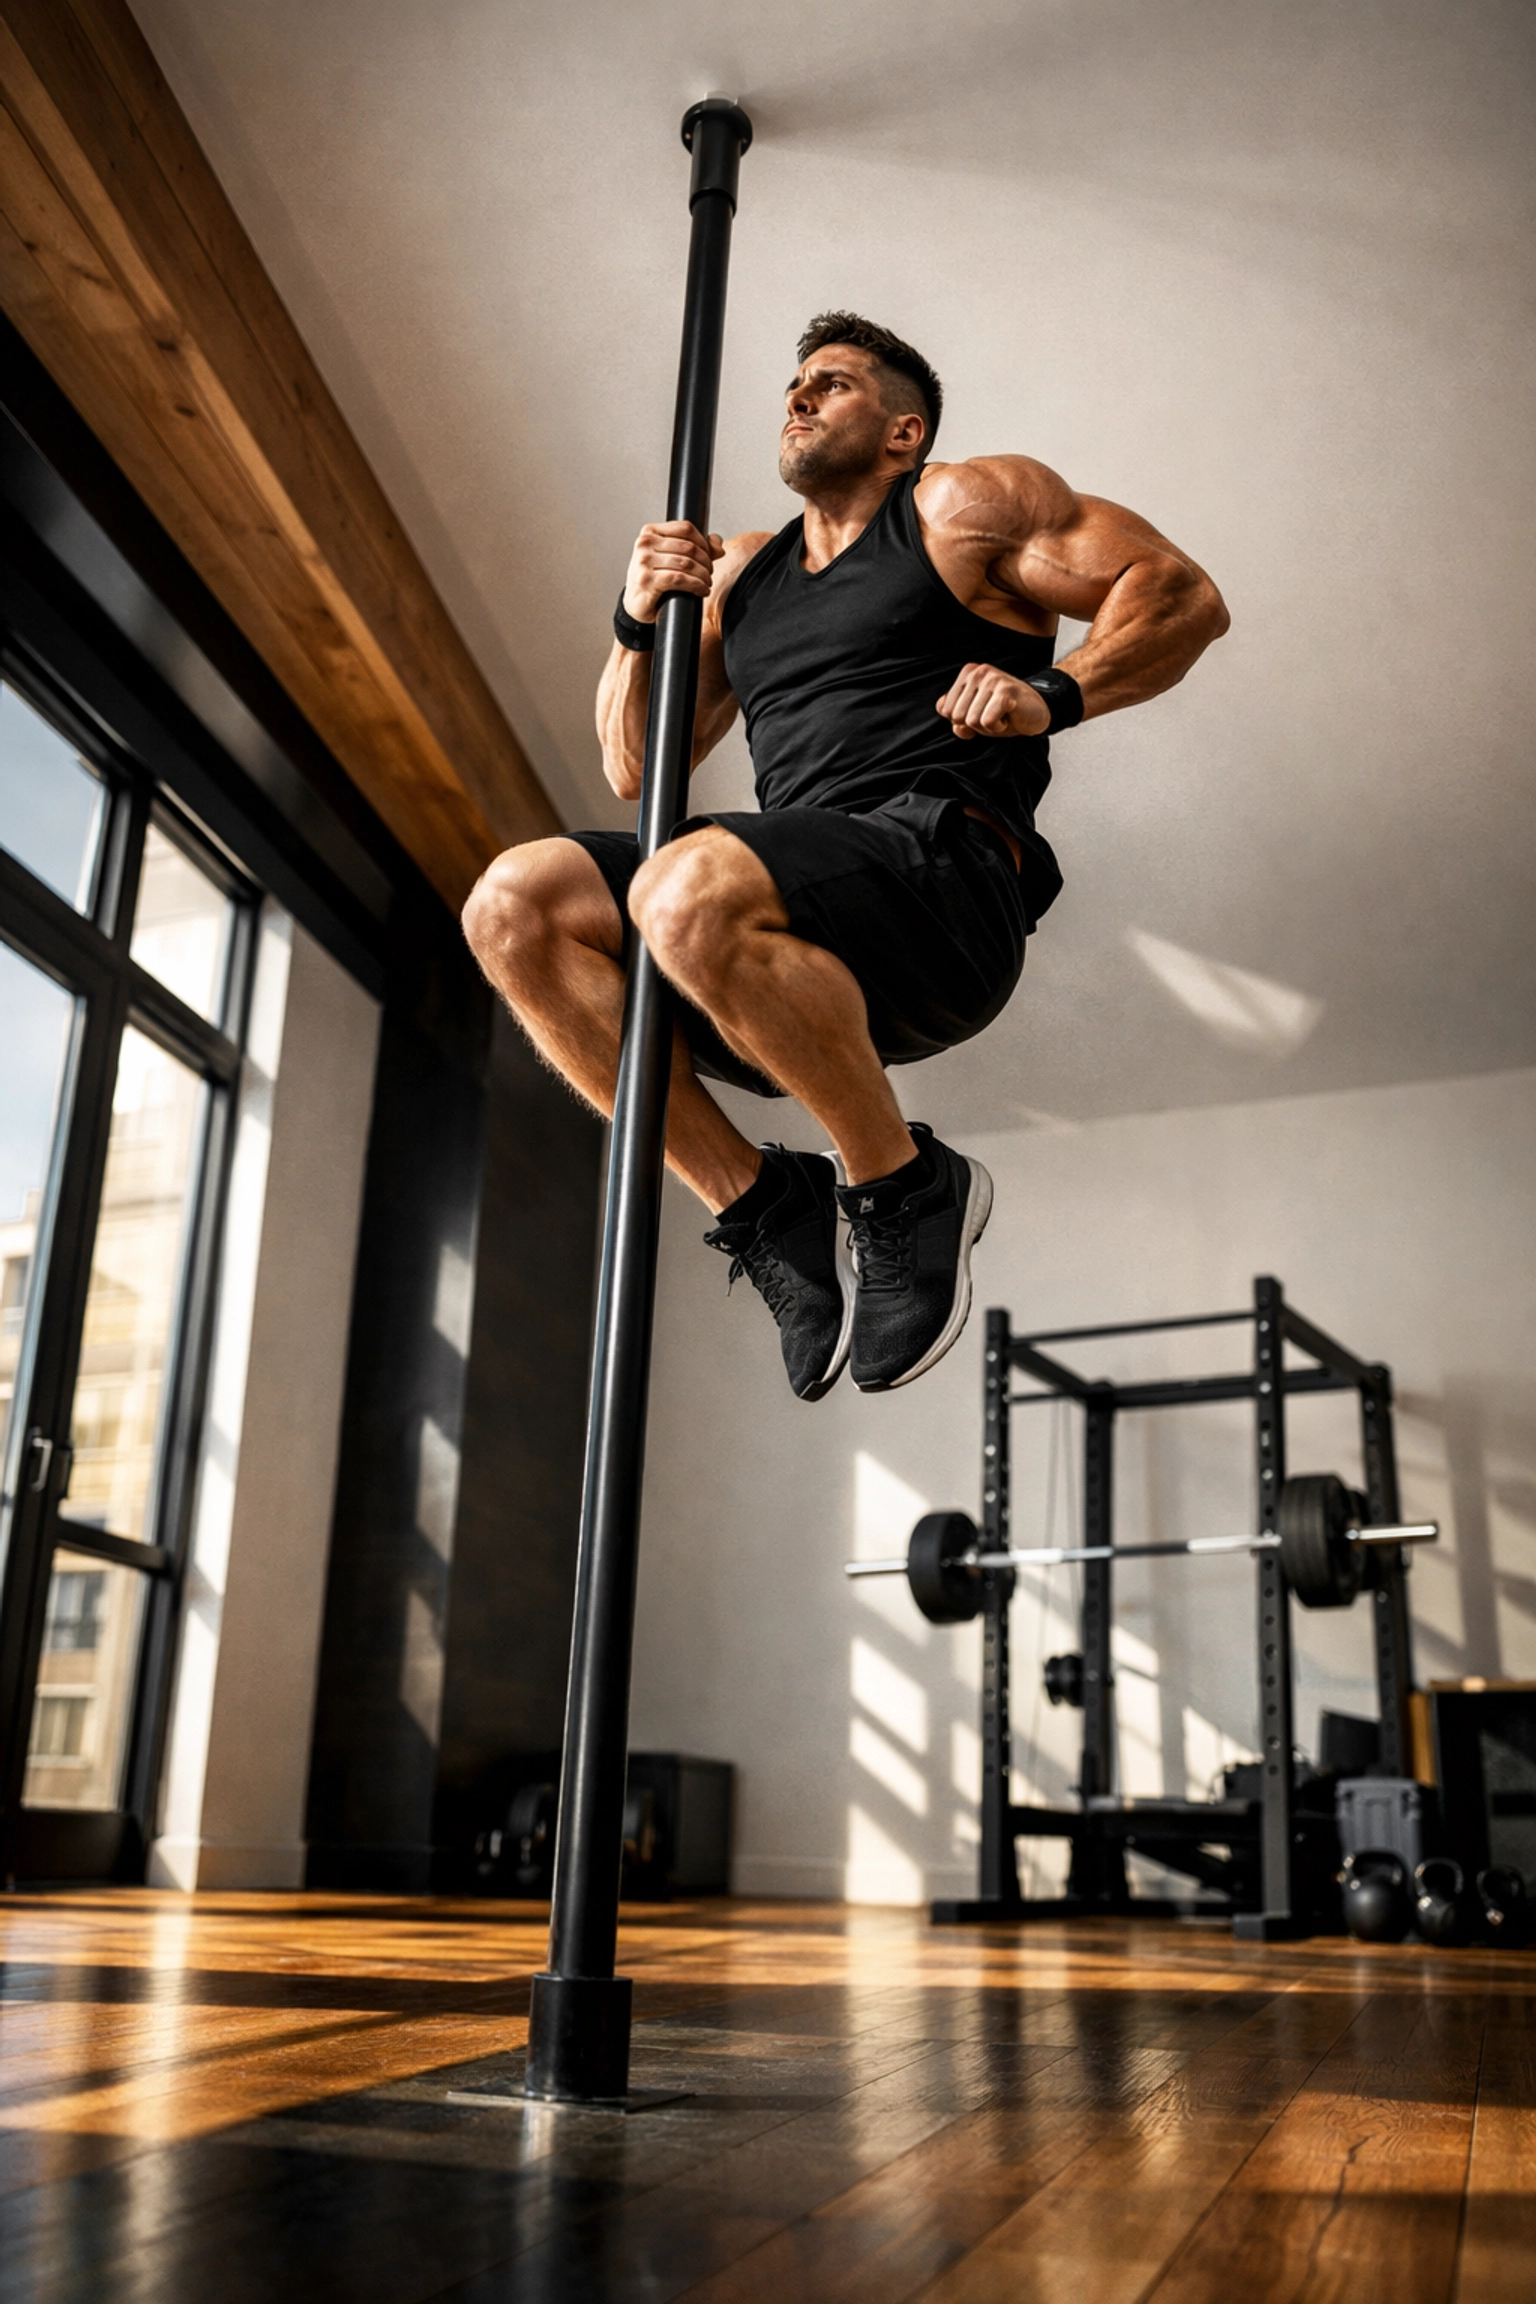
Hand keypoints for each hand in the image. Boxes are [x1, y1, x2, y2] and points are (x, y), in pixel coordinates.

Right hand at [623, 521, 724, 622]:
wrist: (636, 603)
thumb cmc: (652, 578)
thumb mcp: (671, 557)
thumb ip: (695, 546)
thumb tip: (717, 542)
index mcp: (650, 532)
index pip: (686, 528)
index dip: (704, 542)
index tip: (710, 555)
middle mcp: (645, 543)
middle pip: (688, 547)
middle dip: (706, 561)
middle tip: (709, 572)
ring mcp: (644, 561)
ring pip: (686, 563)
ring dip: (703, 575)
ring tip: (706, 582)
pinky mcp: (646, 580)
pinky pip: (679, 579)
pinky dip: (696, 585)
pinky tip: (701, 590)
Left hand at [935, 663, 1050, 740]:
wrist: (1036, 712)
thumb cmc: (1003, 713)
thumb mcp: (974, 718)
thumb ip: (957, 720)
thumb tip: (957, 726)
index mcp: (966, 673)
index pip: (945, 710)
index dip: (962, 721)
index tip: (981, 712)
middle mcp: (977, 672)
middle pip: (957, 716)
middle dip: (974, 724)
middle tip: (994, 714)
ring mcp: (992, 679)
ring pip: (972, 721)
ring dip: (988, 726)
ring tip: (1002, 714)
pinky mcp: (1005, 691)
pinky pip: (987, 722)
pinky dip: (998, 727)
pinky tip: (1009, 717)